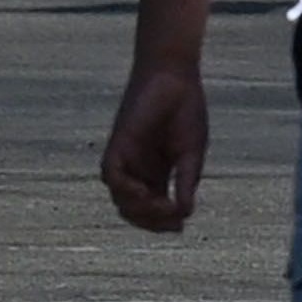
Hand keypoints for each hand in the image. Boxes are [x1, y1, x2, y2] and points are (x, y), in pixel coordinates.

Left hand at [100, 60, 210, 231]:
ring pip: (119, 199)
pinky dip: (124, 189)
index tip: (179, 226)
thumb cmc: (186, 110)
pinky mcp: (118, 143)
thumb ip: (185, 182)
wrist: (175, 76)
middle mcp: (138, 170)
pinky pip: (111, 175)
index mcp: (156, 175)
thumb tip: (185, 213)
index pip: (151, 212)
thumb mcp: (191, 154)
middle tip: (171, 218)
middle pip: (132, 211)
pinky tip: (143, 192)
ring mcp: (126, 157)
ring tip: (161, 205)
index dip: (162, 224)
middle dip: (151, 222)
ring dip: (139, 210)